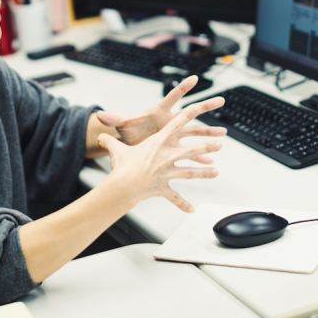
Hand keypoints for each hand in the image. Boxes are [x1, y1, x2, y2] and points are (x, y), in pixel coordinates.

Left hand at [96, 75, 226, 145]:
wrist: (130, 145)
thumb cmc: (128, 131)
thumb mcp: (122, 125)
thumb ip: (113, 119)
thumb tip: (99, 115)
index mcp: (158, 112)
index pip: (172, 97)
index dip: (182, 88)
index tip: (194, 78)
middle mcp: (170, 122)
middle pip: (190, 112)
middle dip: (205, 106)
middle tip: (220, 100)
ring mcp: (174, 135)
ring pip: (195, 133)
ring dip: (208, 134)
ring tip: (222, 135)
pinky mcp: (174, 148)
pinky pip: (190, 153)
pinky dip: (200, 157)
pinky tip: (210, 162)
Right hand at [98, 107, 222, 212]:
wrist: (124, 185)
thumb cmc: (122, 165)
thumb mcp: (116, 149)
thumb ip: (109, 141)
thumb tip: (99, 135)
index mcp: (157, 143)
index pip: (175, 125)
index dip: (188, 114)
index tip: (199, 107)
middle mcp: (166, 156)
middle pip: (191, 149)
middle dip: (206, 145)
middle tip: (219, 142)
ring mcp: (167, 172)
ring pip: (189, 171)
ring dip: (203, 172)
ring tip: (216, 172)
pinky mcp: (163, 187)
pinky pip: (174, 197)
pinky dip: (181, 204)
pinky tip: (190, 209)